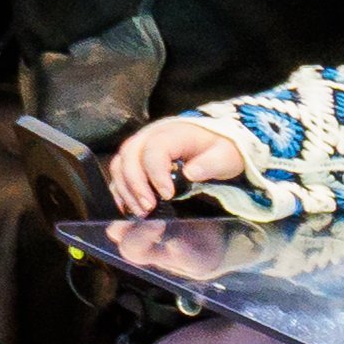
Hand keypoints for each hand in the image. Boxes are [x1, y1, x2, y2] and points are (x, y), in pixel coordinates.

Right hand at [101, 111, 247, 216]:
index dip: (157, 173)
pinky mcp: (135, 158)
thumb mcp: (224, 155)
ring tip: (141, 211)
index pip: (155, 149)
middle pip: (130, 156)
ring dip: (125, 189)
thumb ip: (211, 163)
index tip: (168, 195)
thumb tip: (190, 173)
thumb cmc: (218, 148)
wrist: (213, 140)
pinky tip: (129, 207)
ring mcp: (140, 146)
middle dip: (135, 185)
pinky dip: (120, 190)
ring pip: (120, 164)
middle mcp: (150, 136)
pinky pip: (119, 172)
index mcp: (173, 133)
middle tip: (149, 208)